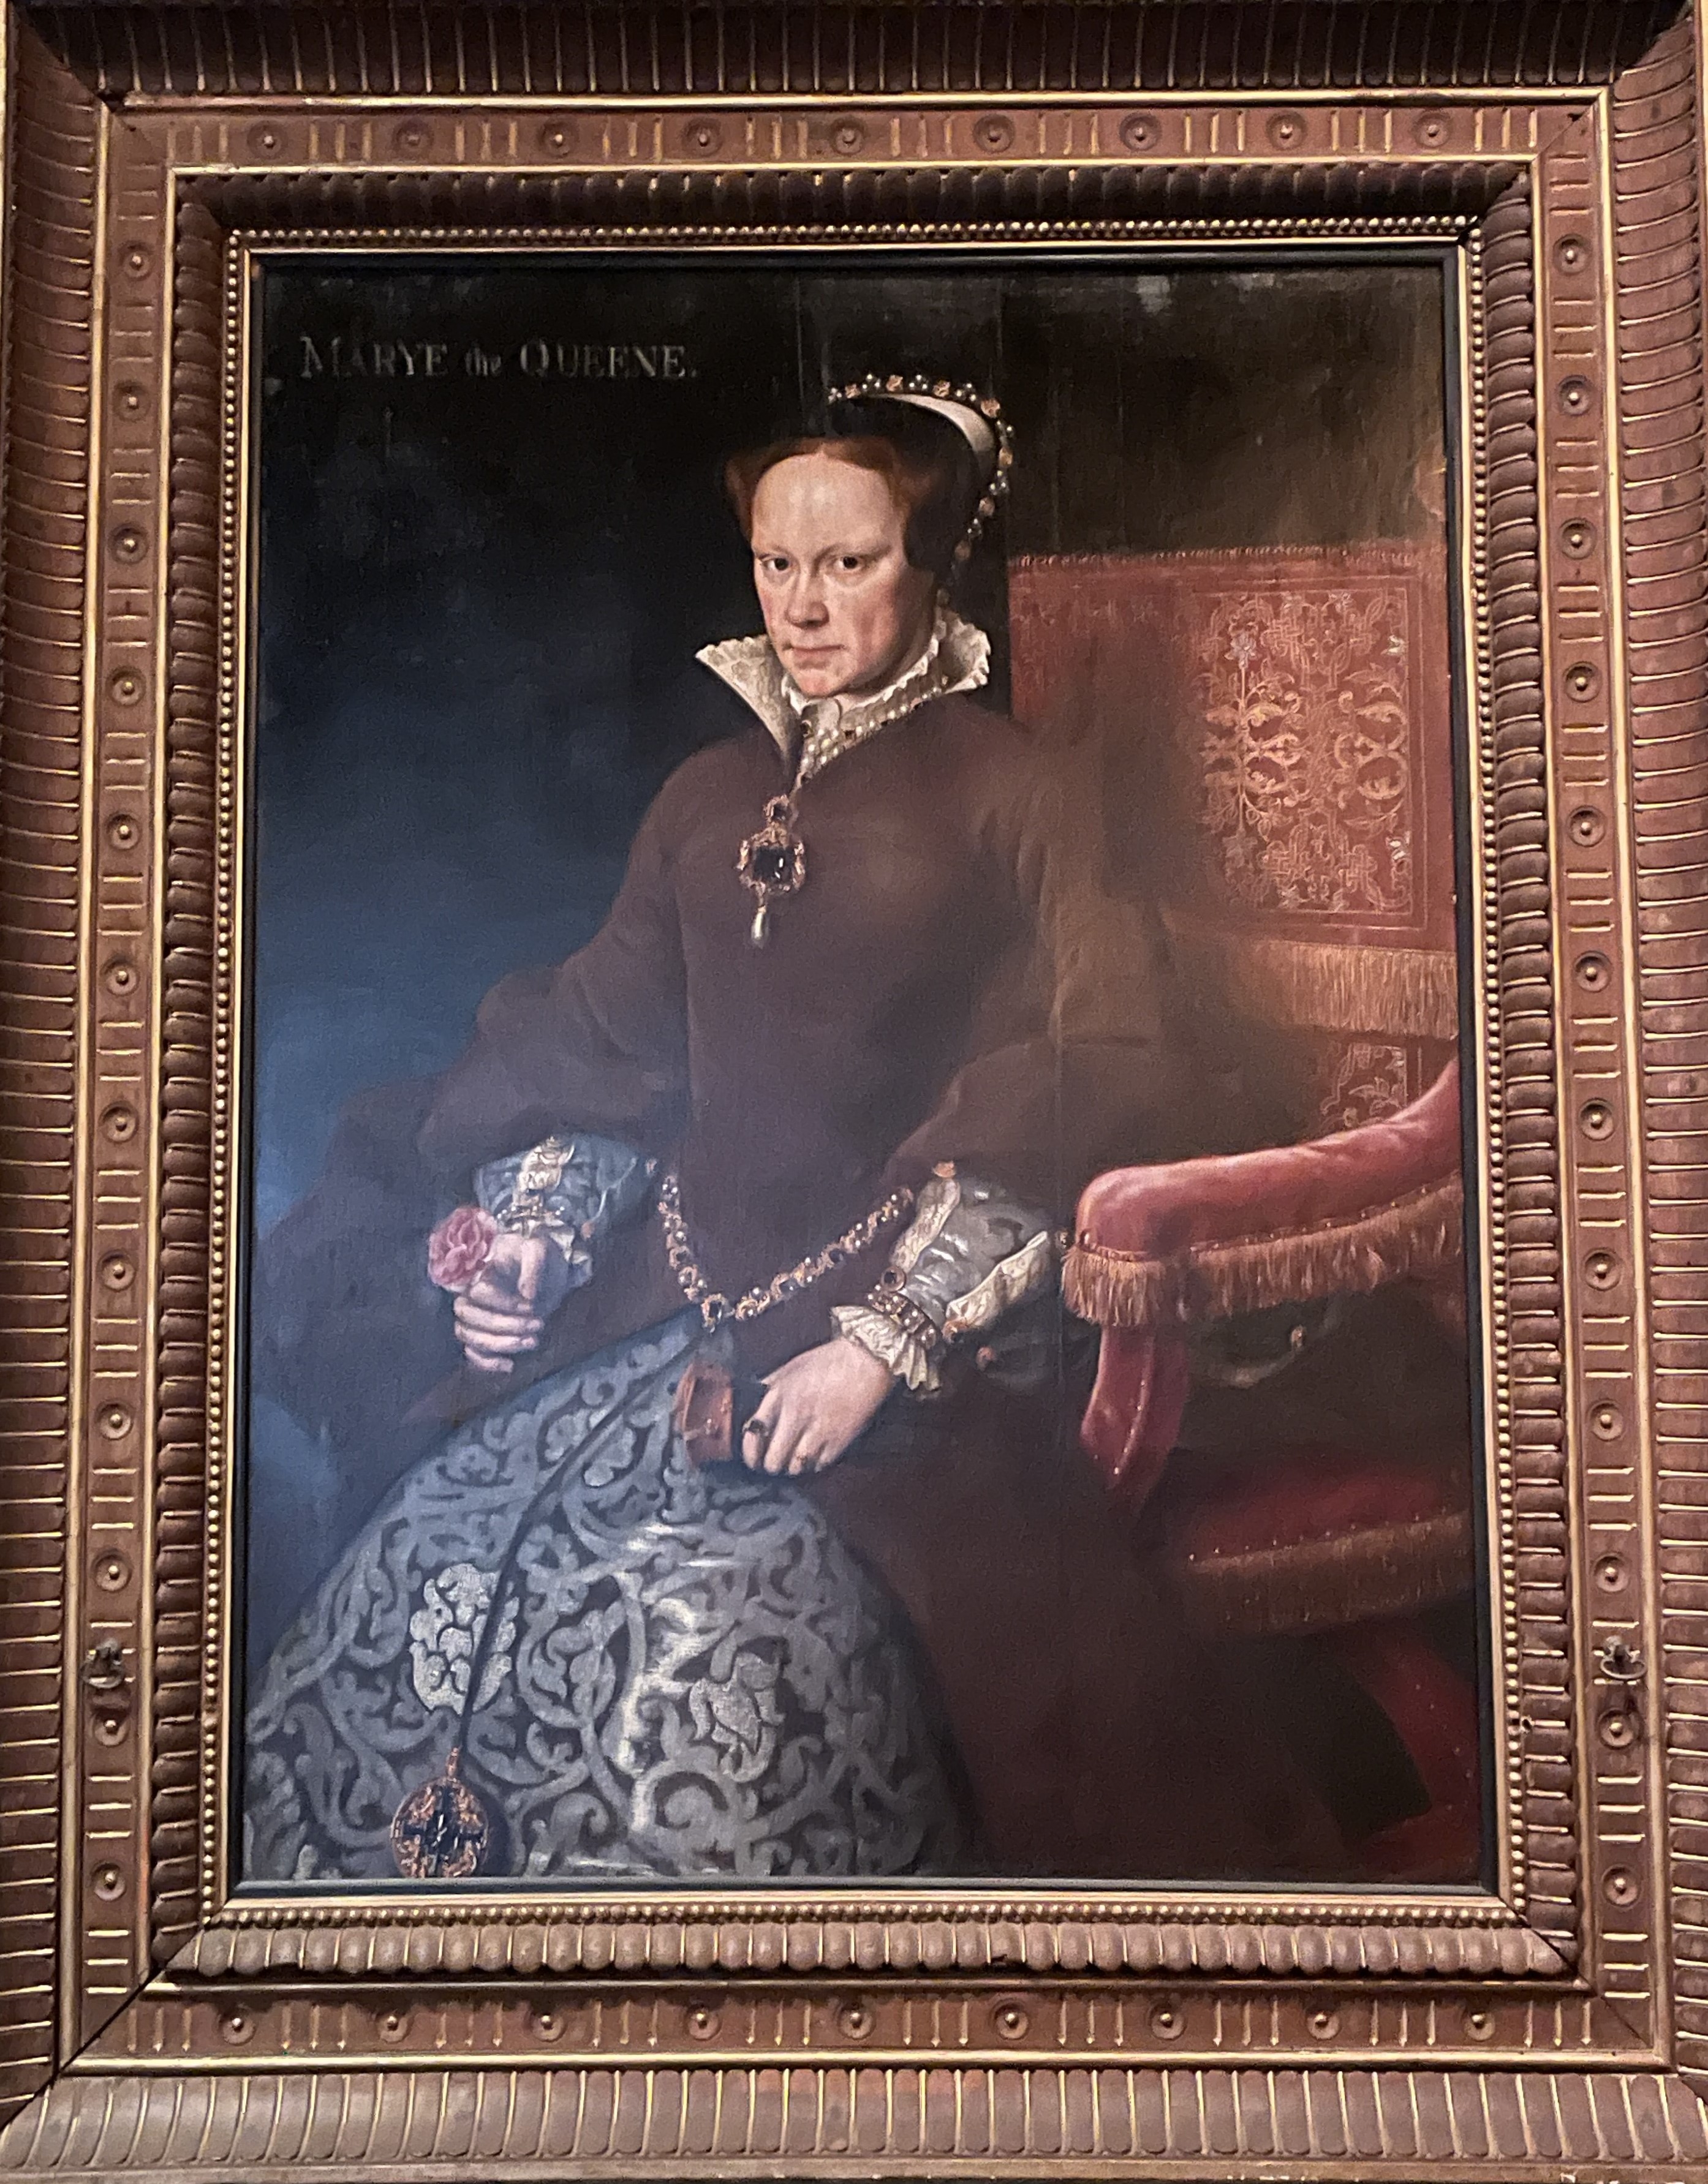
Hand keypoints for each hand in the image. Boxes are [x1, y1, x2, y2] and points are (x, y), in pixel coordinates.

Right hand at [453, 1230, 570, 1374]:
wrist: (545, 1272)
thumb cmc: (540, 1258)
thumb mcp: (541, 1251)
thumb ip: (534, 1266)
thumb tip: (527, 1294)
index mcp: (482, 1271)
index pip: (479, 1292)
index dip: (505, 1302)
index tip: (532, 1304)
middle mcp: (470, 1293)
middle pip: (469, 1316)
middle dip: (505, 1325)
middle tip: (538, 1325)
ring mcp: (475, 1315)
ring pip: (468, 1336)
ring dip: (499, 1344)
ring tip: (532, 1342)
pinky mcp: (482, 1333)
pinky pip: (471, 1353)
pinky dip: (487, 1363)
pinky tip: (509, 1365)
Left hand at [741, 1336, 893, 1475]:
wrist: (865, 1361)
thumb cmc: (827, 1361)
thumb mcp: (789, 1369)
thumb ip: (768, 1388)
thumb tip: (752, 1406)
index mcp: (778, 1396)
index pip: (752, 1436)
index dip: (750, 1452)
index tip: (754, 1456)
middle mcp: (794, 1416)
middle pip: (773, 1460)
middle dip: (771, 1464)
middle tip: (775, 1461)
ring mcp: (817, 1431)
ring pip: (795, 1468)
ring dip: (793, 1466)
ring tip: (795, 1457)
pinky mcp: (838, 1441)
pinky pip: (819, 1466)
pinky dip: (815, 1464)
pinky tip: (816, 1452)